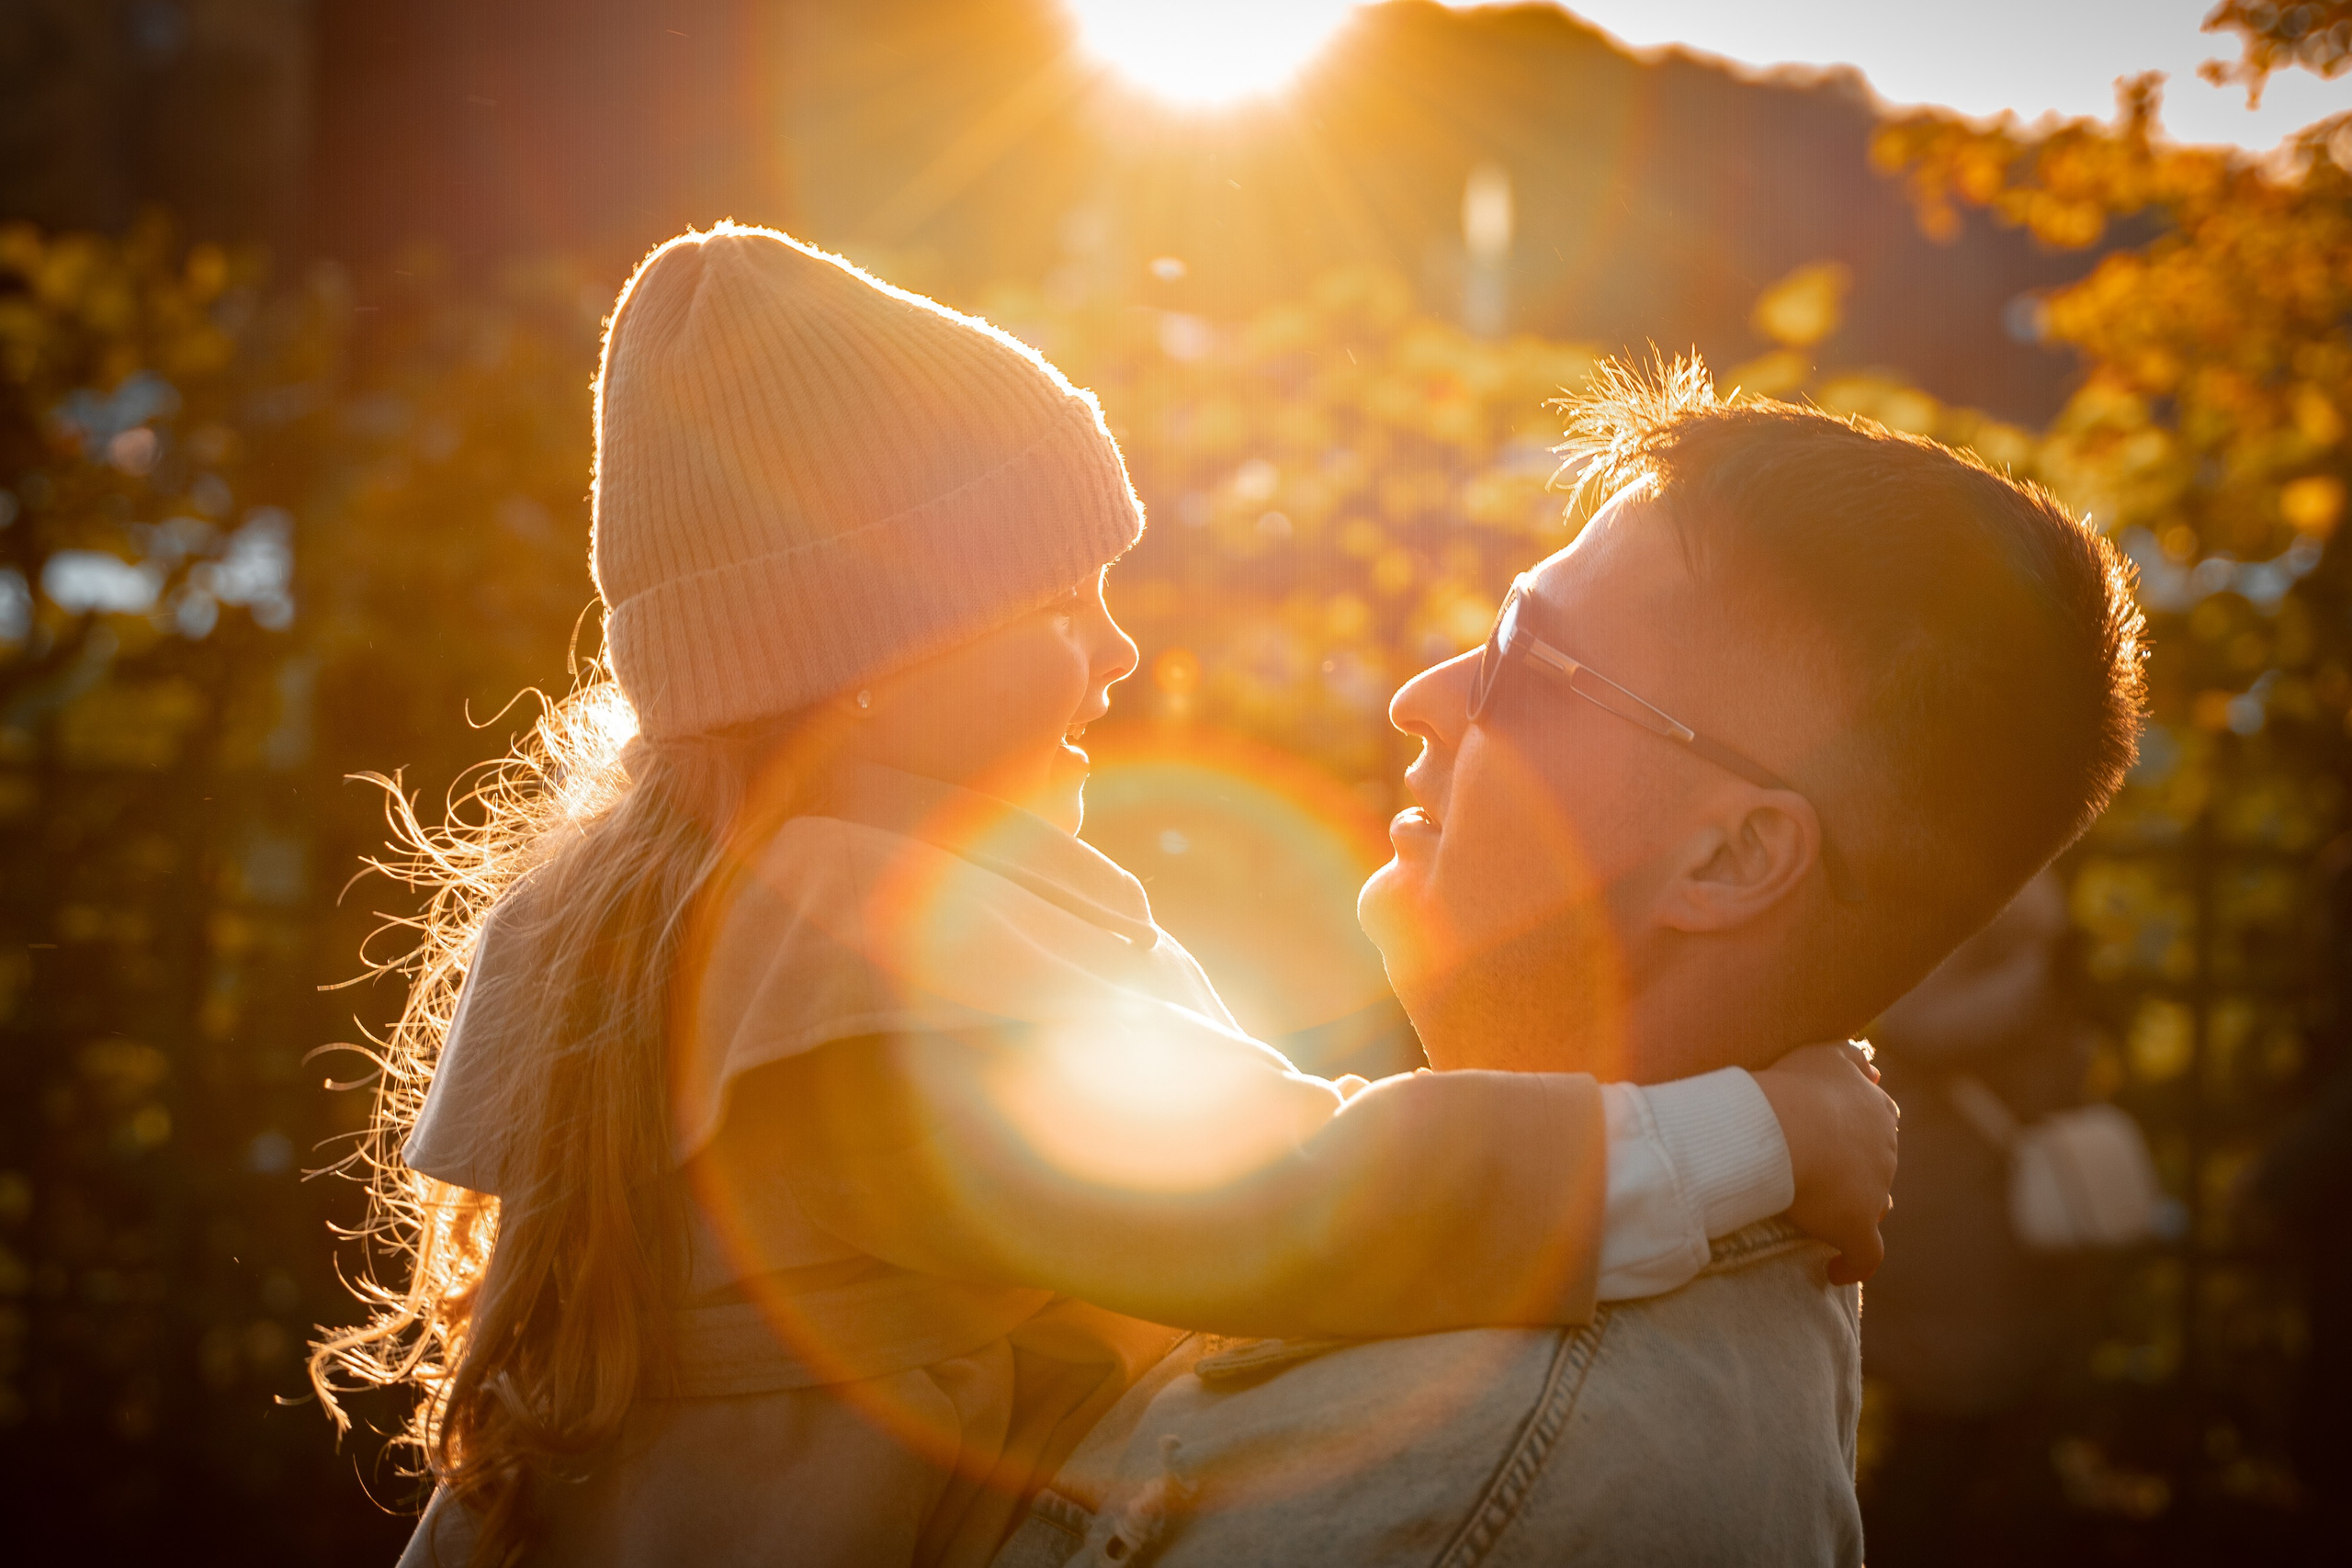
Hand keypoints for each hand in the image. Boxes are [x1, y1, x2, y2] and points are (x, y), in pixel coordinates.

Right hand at [1753, 1041, 1898, 1285]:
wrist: (1787, 1128)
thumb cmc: (1793, 1090)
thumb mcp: (1823, 1054)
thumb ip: (1847, 1056)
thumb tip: (1871, 1065)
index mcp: (1875, 1108)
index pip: (1877, 1121)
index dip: (1859, 1132)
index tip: (1839, 1139)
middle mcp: (1883, 1148)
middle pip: (1878, 1163)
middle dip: (1860, 1170)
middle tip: (1831, 1178)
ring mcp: (1875, 1189)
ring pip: (1874, 1205)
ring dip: (1858, 1210)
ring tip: (1832, 1220)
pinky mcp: (1858, 1227)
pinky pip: (1864, 1255)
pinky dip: (1852, 1264)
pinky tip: (1836, 1271)